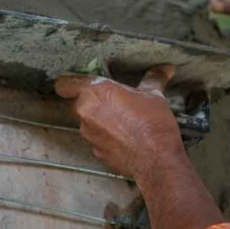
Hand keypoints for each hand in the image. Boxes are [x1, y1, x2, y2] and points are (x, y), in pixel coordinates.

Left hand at [54, 66, 185, 181]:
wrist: (156, 159)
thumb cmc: (152, 125)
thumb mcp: (154, 95)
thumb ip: (154, 79)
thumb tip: (164, 69)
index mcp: (95, 92)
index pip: (64, 84)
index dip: (69, 83)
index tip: (79, 83)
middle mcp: (86, 112)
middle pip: (76, 102)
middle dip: (90, 101)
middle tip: (110, 100)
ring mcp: (88, 134)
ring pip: (86, 122)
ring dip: (99, 120)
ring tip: (122, 120)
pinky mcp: (95, 151)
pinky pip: (96, 139)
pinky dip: (105, 137)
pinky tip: (123, 136)